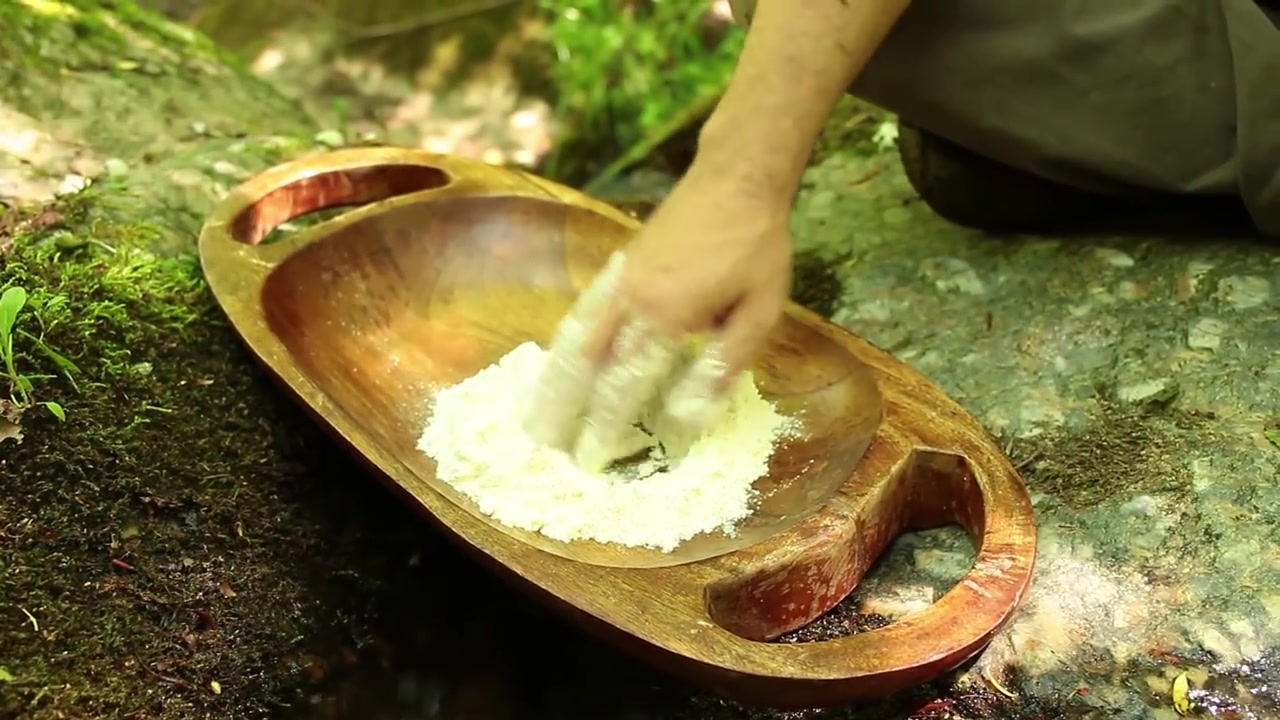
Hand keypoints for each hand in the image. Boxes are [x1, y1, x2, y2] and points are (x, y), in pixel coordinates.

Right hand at [521, 163, 793, 470]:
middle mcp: (630, 300)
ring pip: (575, 336)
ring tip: (537, 409)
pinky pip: (583, 311)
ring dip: (554, 376)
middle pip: (583, 363)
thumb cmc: (756, 247)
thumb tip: (690, 415)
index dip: (605, 424)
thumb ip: (723, 363)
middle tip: (542, 442)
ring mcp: (619, 280)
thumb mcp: (759, 310)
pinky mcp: (619, 266)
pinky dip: (566, 341)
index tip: (590, 456)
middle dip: (561, 406)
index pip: (624, 384)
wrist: (736, 179)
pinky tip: (563, 356)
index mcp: (664, 316)